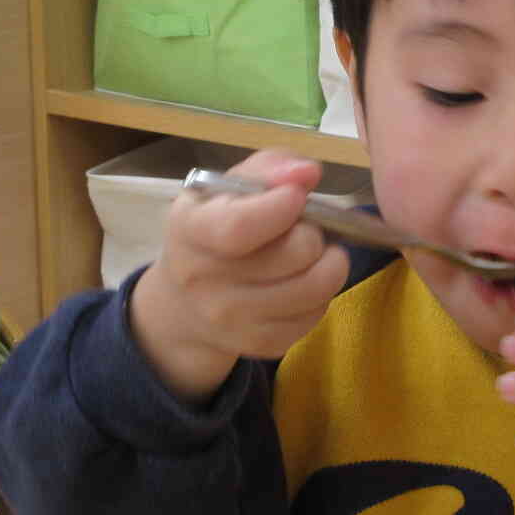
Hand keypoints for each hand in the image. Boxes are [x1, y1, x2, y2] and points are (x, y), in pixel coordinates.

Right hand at [129, 150, 349, 403]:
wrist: (184, 302)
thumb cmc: (215, 228)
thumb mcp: (228, 188)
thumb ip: (268, 169)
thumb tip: (307, 174)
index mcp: (191, 231)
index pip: (238, 228)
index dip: (280, 209)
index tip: (297, 196)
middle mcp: (204, 281)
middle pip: (294, 254)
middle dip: (313, 232)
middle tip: (305, 228)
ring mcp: (232, 320)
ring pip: (315, 288)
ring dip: (330, 263)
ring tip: (316, 253)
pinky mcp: (261, 345)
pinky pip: (316, 316)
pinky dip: (322, 294)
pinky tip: (305, 280)